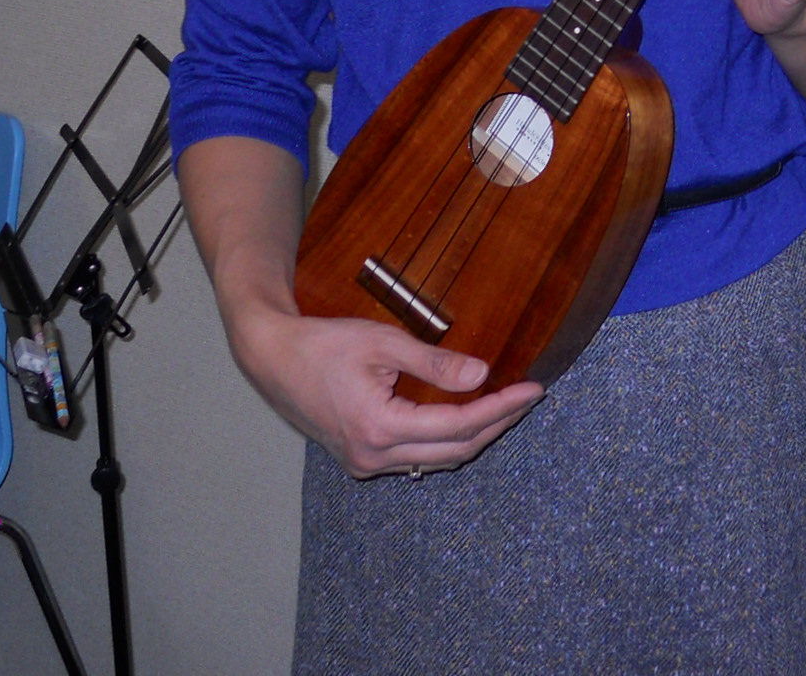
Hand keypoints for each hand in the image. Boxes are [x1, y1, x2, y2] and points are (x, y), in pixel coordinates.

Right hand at [224, 299, 542, 479]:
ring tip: (506, 407)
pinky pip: (414, 458)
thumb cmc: (323, 344)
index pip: (459, 425)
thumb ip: (434, 363)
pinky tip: (464, 419)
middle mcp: (373, 457)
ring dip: (473, 436)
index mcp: (380, 428)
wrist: (272, 359)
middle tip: (527, 398)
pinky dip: (445, 441)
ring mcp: (364, 464)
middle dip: (496, 424)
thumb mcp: (383, 342)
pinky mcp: (359, 460)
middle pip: (453, 450)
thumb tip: (481, 375)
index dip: (501, 407)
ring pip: (435, 459)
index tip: (533, 389)